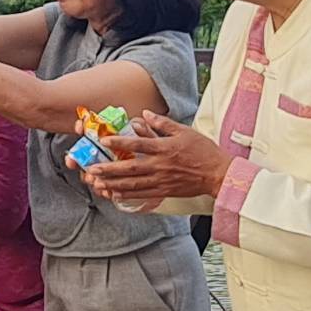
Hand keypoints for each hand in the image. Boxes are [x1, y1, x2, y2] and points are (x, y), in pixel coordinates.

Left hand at [71, 110, 230, 203]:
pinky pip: (143, 194)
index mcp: (165, 148)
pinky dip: (128, 195)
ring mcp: (162, 180)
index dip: (120, 142)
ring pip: (134, 184)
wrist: (218, 174)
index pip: (138, 144)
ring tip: (98, 184)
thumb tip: (144, 114)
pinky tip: (115, 195)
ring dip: (114, 184)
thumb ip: (162, 123)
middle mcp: (161, 165)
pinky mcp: (165, 191)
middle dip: (110, 169)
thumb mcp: (184, 131)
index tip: (104, 141)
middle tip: (92, 170)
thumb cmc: (203, 150)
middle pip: (131, 168)